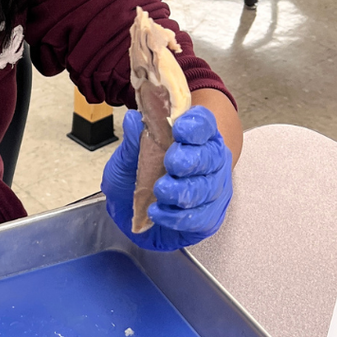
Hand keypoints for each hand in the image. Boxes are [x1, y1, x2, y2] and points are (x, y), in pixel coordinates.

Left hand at [102, 106, 231, 250]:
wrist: (127, 215)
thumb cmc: (132, 179)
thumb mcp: (124, 160)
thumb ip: (132, 143)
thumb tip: (132, 119)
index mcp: (192, 138)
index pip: (204, 124)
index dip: (195, 125)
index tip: (179, 129)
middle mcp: (209, 161)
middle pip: (212, 156)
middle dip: (192, 159)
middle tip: (171, 163)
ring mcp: (212, 190)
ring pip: (209, 188)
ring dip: (183, 190)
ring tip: (160, 191)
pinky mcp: (209, 218)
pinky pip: (202, 217)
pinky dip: (178, 216)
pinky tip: (158, 212)